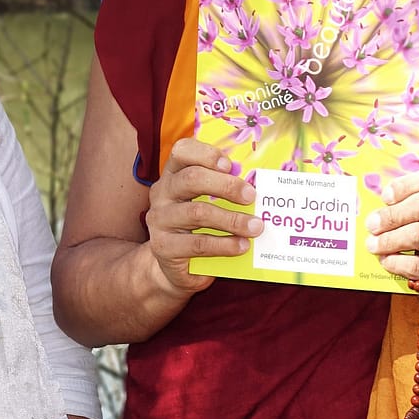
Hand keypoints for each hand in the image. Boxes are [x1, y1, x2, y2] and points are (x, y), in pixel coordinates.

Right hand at [144, 138, 263, 297]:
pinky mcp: (163, 247)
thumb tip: (258, 187)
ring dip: (232, 219)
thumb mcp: (207, 203)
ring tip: (255, 227)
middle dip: (226, 185)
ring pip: (198, 212)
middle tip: (251, 195)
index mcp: (173, 175)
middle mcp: (162, 193)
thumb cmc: (200, 229)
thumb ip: (225, 191)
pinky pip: (198, 243)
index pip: (182, 151)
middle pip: (192, 179)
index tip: (230, 165)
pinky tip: (242, 246)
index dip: (206, 154)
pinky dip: (225, 245)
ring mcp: (160, 220)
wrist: (178, 268)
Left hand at [365, 166, 418, 314]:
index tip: (386, 197)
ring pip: (418, 234)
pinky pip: (417, 264)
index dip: (407, 184)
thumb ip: (409, 204)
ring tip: (372, 244)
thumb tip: (375, 205)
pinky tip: (386, 260)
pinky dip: (395, 262)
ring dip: (388, 239)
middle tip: (372, 224)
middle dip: (391, 214)